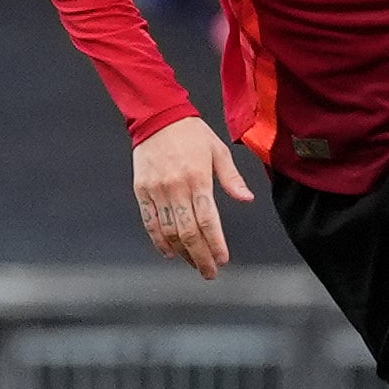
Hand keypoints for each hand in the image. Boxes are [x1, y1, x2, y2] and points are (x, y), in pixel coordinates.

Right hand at [132, 115, 252, 280]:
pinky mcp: (141, 190)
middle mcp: (176, 187)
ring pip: (168, 231)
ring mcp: (156, 190)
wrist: (157, 116)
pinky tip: (169, 251)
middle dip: (200, 256)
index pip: (208, 220)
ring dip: (181, 252)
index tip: (222, 259)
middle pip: (188, 232)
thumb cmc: (191, 133)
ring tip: (192, 263)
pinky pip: (149, 222)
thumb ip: (232, 178)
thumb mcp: (218, 150)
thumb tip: (246, 198)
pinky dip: (158, 240)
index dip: (215, 244)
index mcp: (198, 178)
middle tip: (209, 272)